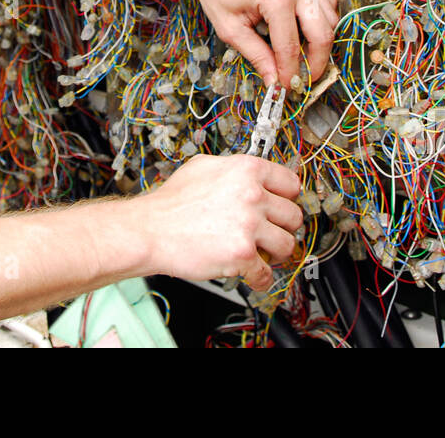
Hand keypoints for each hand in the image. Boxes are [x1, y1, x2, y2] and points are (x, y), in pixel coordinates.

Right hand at [136, 154, 302, 289]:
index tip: (285, 206)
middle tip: (272, 233)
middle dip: (283, 227)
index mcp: (246, 170)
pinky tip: (253, 274)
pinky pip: (266, 273)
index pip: (291, 183)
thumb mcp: (203, 167)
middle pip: (294, 215)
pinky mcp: (242, 254)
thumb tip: (250, 176)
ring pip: (287, 244)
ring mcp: (249, 225)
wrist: (149, 230)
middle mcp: (252, 195)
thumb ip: (232, 169)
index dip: (288, 198)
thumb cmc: (170, 202)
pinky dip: (260, 278)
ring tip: (264, 254)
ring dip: (277, 253)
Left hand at [187, 0, 338, 85]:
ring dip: (321, 41)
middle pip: (323, 34)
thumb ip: (256, 55)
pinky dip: (322, 20)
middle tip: (304, 78)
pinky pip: (328, 2)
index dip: (291, 72)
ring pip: (331, 18)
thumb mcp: (230, 28)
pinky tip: (306, 31)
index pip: (291, 47)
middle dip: (316, 62)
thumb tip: (274, 81)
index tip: (287, 88)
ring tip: (303, 56)